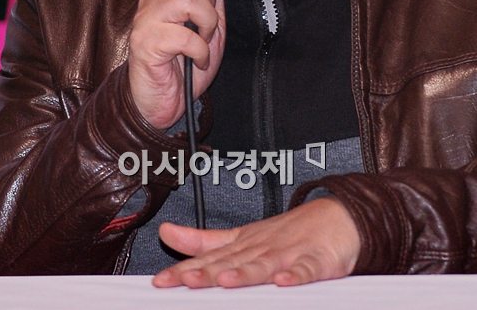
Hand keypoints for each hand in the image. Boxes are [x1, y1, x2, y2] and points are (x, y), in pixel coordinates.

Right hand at [128, 0, 224, 128]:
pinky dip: (201, 50)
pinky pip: (184, 35)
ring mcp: (146, 19)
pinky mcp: (146, 43)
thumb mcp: (208, 17)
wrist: (163, 101)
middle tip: (207, 14)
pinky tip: (199, 59)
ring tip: (203, 39)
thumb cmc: (184, 60)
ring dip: (207, 22)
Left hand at [152, 198, 360, 287]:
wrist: (337, 217)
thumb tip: (166, 233)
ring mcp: (289, 254)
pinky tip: (283, 282)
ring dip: (245, 273)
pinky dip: (296, 276)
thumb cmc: (287, 233)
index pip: (210, 260)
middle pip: (232, 263)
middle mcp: (262, 248)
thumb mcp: (242, 236)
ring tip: (224, 280)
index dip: (186, 270)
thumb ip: (204, 240)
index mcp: (244, 244)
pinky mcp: (317, 262)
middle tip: (185, 280)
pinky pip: (306, 271)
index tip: (162, 281)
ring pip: (264, 265)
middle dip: (208, 273)